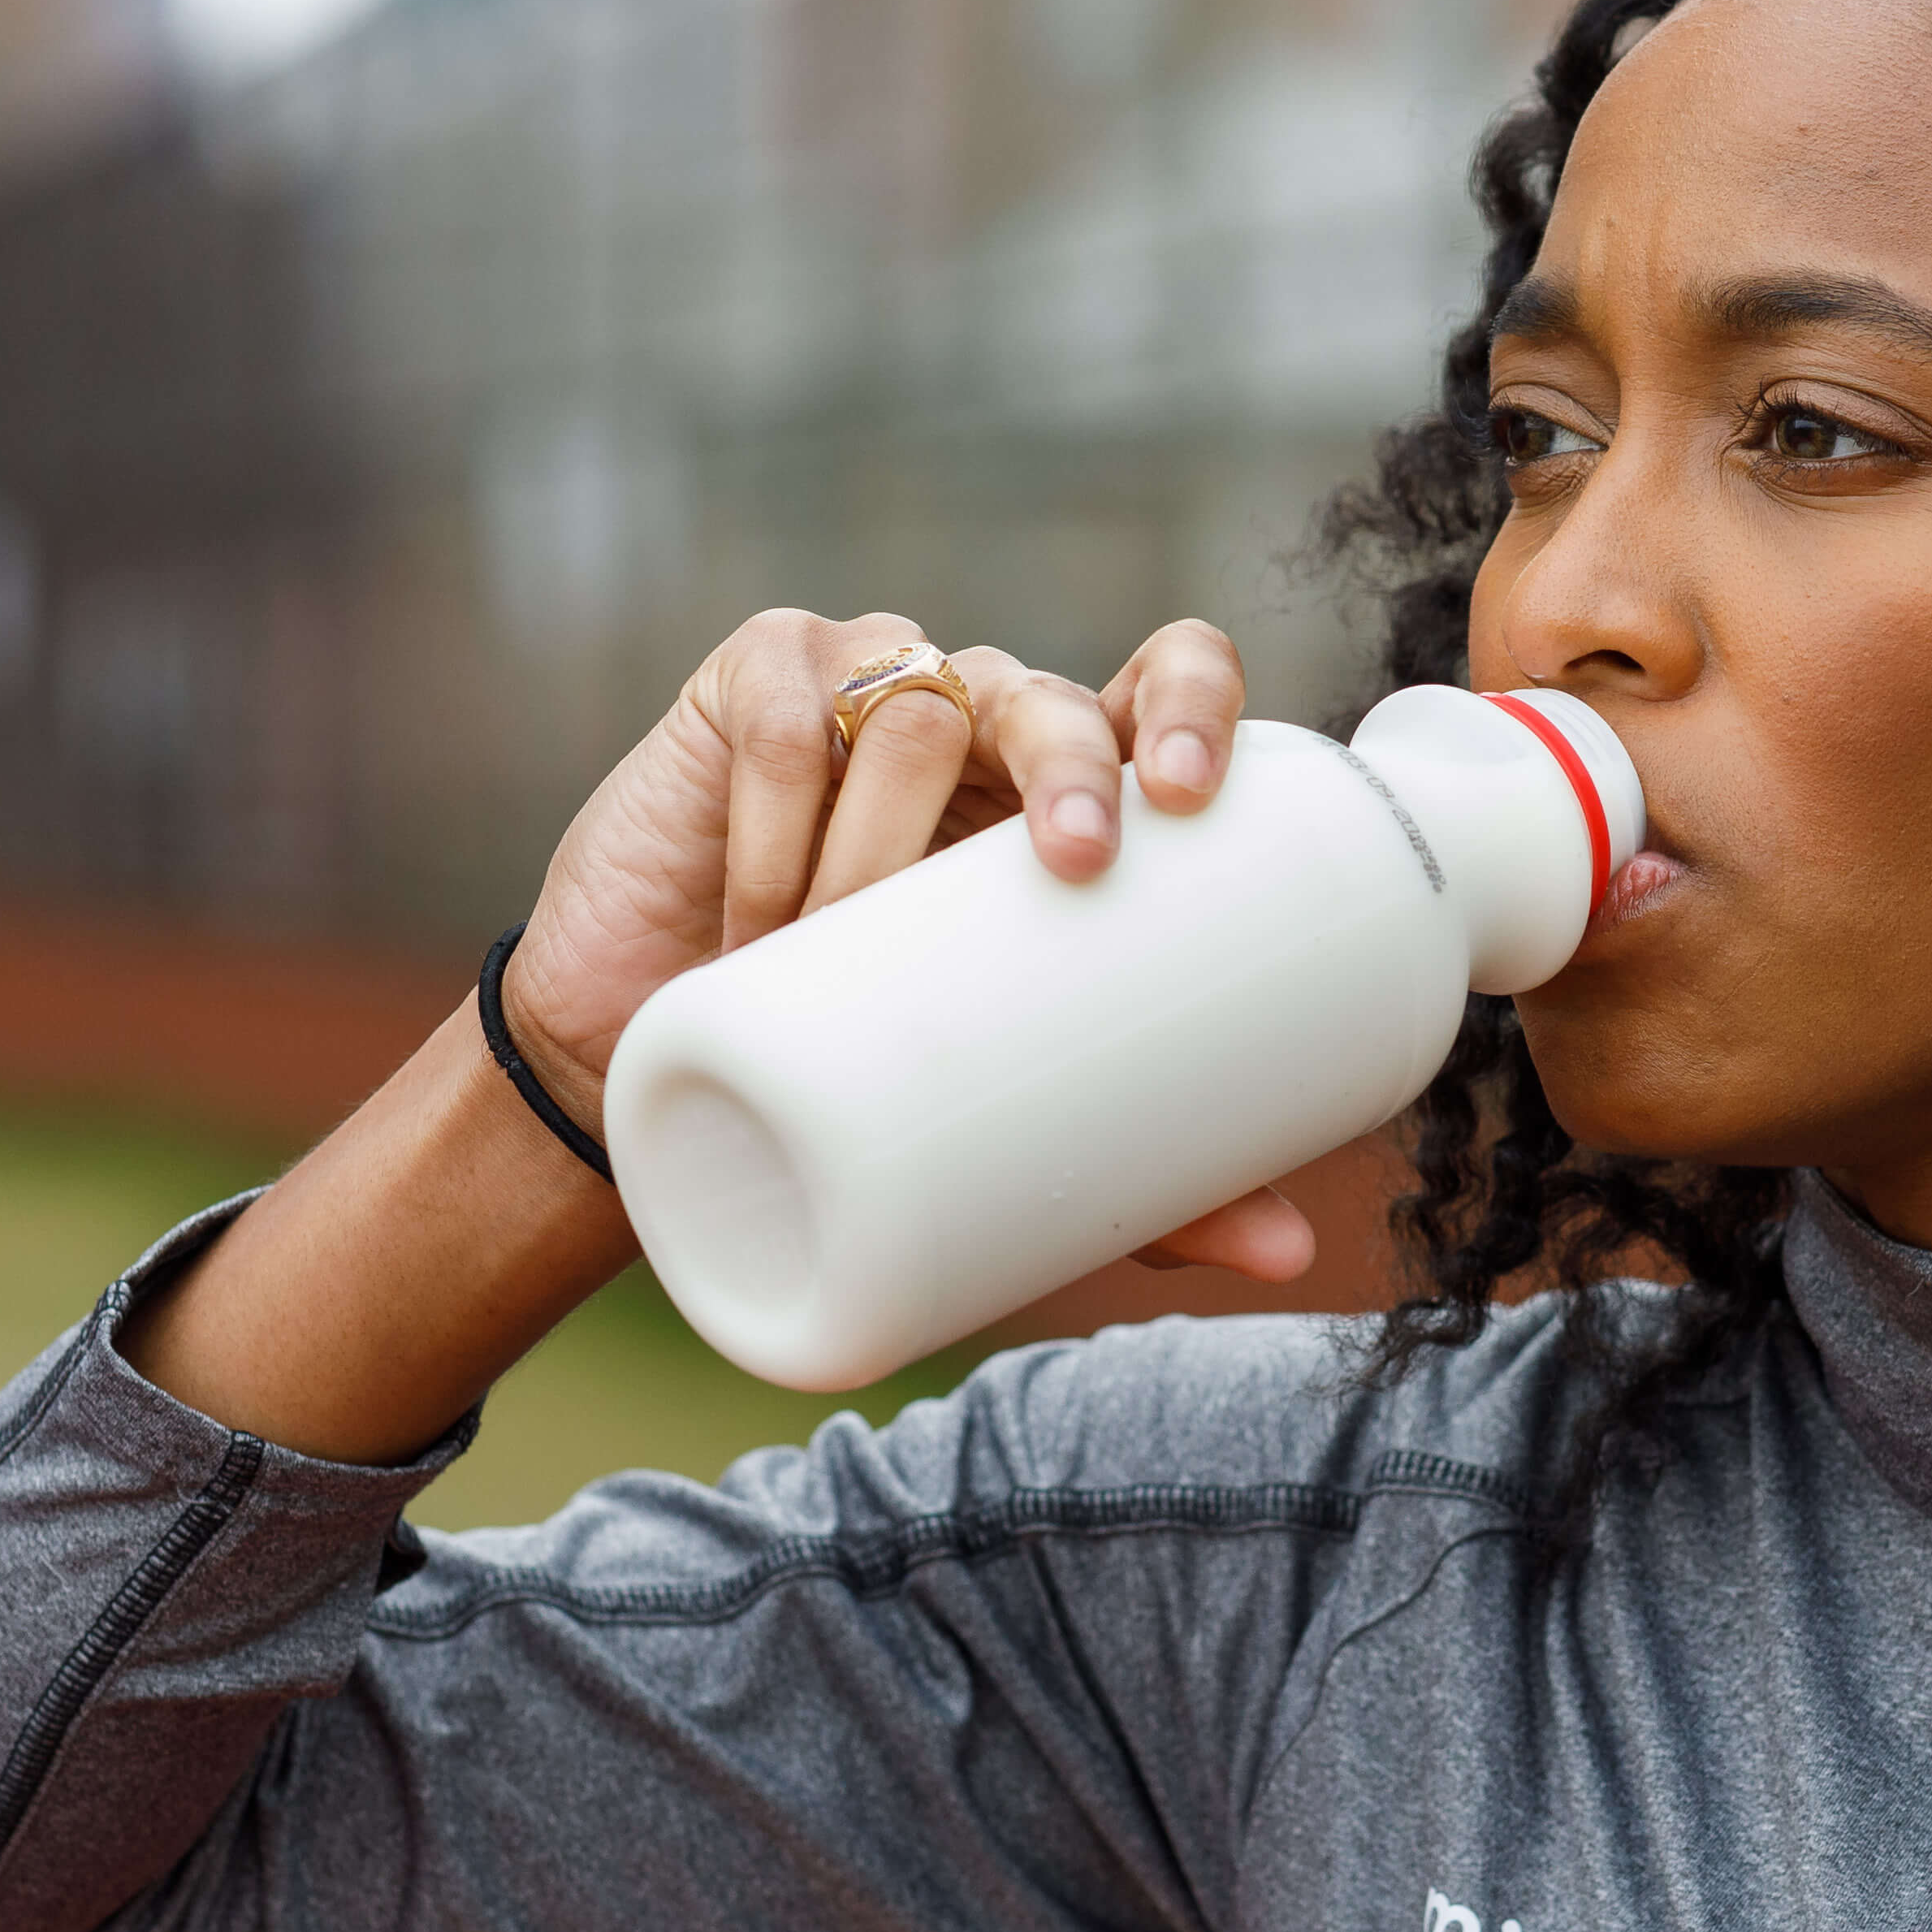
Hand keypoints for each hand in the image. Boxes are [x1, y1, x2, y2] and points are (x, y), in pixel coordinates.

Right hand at [495, 610, 1312, 1281]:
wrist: (639, 1074)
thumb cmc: (849, 1075)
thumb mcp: (1001, 1126)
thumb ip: (1147, 1179)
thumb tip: (1292, 1253)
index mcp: (1068, 789)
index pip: (1160, 678)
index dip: (1191, 699)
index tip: (1192, 792)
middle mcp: (981, 718)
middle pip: (1051, 686)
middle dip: (1073, 764)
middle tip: (1076, 864)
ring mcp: (862, 686)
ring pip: (914, 715)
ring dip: (879, 848)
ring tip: (829, 955)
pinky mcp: (747, 684)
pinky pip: (782, 729)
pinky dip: (772, 830)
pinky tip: (755, 922)